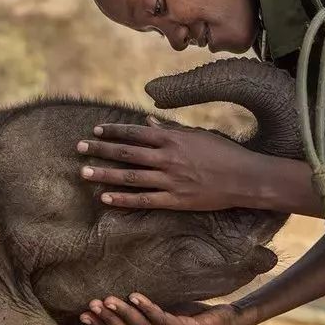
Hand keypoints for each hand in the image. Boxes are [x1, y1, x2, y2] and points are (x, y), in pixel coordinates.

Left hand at [77, 116, 261, 210]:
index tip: (96, 130)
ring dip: (104, 174)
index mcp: (173, 139)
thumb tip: (149, 123)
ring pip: (130, 176)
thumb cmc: (224, 153)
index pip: (136, 133)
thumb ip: (172, 130)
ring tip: (84, 172)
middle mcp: (168, 158)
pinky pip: (143, 200)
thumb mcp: (198, 135)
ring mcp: (170, 180)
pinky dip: (123, 199)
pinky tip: (105, 198)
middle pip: (126, 153)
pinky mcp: (175, 200)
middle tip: (79, 148)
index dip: (114, 131)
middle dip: (101, 150)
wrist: (245, 178)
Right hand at [80, 293, 255, 324]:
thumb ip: (150, 303)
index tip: (83, 313)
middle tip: (91, 304)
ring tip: (107, 299)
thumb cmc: (197, 313)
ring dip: (123, 313)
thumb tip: (127, 285)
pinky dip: (148, 309)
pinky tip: (136, 296)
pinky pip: (164, 319)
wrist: (230, 322)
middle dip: (108, 319)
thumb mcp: (169, 306)